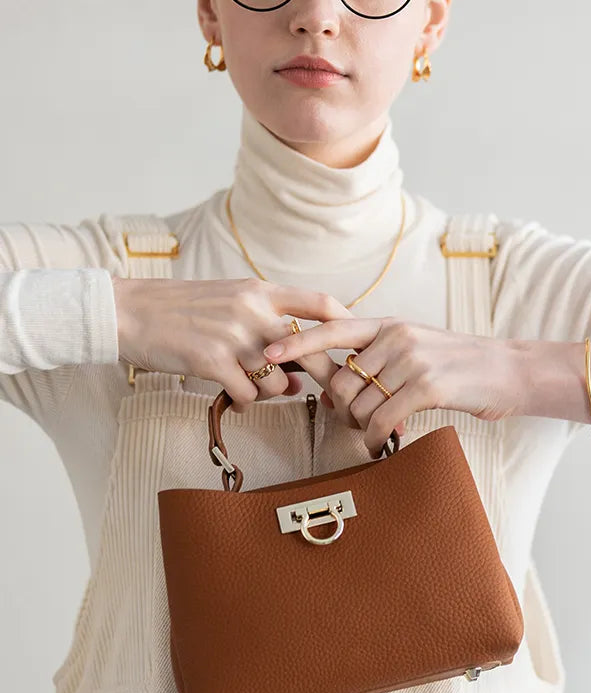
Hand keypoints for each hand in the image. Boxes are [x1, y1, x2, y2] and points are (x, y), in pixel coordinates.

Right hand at [112, 276, 354, 413]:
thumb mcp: (231, 299)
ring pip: (280, 379)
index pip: (320, 302)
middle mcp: (252, 310)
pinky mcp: (211, 362)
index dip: (347, 323)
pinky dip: (244, 402)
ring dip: (273, 391)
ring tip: (254, 388)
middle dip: (323, 374)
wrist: (130, 311)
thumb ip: (266, 328)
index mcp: (261, 290)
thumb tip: (298, 375)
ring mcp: (233, 336)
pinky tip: (233, 397)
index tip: (358, 344)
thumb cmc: (183, 308)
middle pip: (310, 348)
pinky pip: (248, 395)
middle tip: (329, 392)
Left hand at [262, 316, 518, 456]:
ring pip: (361, 403)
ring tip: (381, 430)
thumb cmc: (459, 365)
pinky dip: (378, 436)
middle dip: (344, 409)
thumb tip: (337, 389)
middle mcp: (396, 336)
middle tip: (361, 423)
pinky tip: (385, 442)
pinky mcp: (428, 385)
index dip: (298, 342)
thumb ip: (378, 360)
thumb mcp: (416, 348)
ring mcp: (412, 359)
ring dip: (365, 426)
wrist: (508, 370)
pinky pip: (383, 418)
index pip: (333, 328)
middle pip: (342, 381)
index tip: (269, 353)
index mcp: (389, 325)